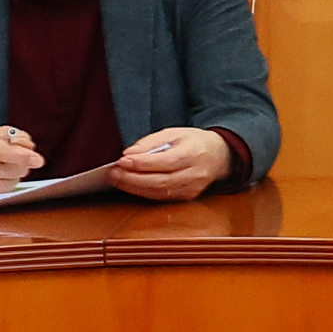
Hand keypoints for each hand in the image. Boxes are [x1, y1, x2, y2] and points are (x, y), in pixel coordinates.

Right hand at [0, 126, 43, 201]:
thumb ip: (15, 138)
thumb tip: (29, 149)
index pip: (1, 151)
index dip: (22, 156)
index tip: (37, 160)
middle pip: (4, 170)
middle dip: (20, 169)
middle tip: (23, 166)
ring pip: (2, 187)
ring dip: (12, 181)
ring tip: (8, 173)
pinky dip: (2, 192)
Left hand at [111, 127, 230, 201]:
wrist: (219, 156)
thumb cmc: (194, 142)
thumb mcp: (173, 133)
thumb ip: (150, 142)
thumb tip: (129, 154)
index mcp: (193, 154)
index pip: (165, 162)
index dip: (142, 164)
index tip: (122, 160)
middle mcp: (194, 174)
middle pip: (160, 181)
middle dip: (133, 178)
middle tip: (113, 173)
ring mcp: (191, 189)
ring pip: (159, 192)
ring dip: (134, 188)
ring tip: (117, 179)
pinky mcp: (186, 198)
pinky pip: (162, 198)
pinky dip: (143, 193)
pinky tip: (130, 186)